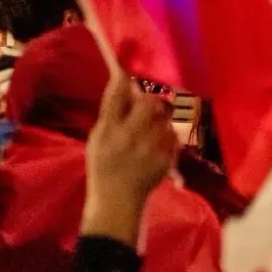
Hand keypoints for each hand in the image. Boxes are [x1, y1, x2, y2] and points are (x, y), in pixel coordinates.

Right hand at [81, 70, 178, 244]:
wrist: (118, 199)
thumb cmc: (104, 166)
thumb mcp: (97, 140)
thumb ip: (111, 114)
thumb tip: (125, 83)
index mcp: (108, 131)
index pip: (117, 96)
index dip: (124, 80)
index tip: (127, 72)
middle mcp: (129, 138)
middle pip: (151, 103)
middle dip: (151, 101)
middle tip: (147, 106)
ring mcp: (150, 149)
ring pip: (166, 118)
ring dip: (161, 119)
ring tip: (149, 131)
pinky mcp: (166, 158)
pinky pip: (174, 135)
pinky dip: (168, 136)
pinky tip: (156, 145)